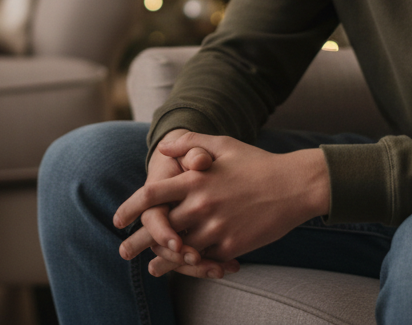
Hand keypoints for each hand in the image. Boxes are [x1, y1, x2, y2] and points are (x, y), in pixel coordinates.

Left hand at [115, 132, 330, 276]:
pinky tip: (186, 268)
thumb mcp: (222, 144)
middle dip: (138, 242)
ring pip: (180, 250)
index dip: (129, 208)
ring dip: (163, 260)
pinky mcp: (232, 245)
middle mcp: (201, 204)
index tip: (117, 220)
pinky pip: (205, 259)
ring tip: (152, 267)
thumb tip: (162, 146)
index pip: (151, 196)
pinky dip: (194, 265)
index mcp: (195, 179)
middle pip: (158, 228)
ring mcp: (216, 227)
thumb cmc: (256, 162)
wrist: (294, 185)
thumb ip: (190, 143)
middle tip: (123, 251)